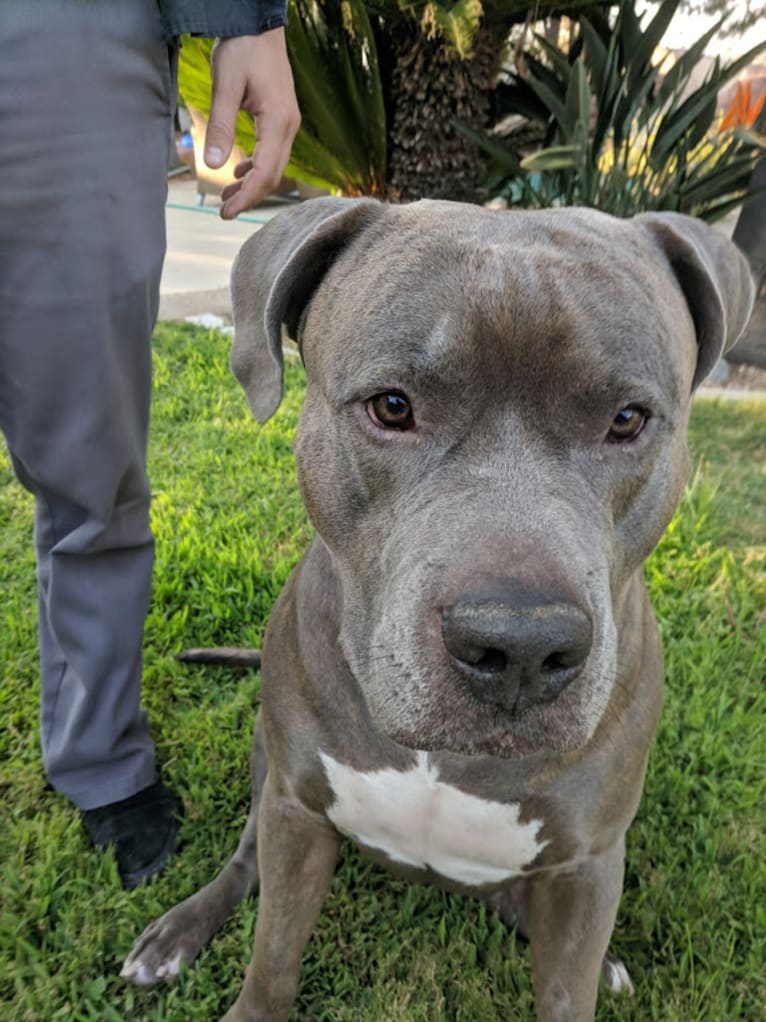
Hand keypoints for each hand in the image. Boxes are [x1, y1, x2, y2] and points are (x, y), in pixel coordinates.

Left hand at [205, 28, 299, 219]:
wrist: (258, 22)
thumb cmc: (242, 48)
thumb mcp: (225, 86)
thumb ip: (221, 126)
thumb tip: (213, 165)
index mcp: (277, 121)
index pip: (265, 172)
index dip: (247, 196)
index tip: (227, 211)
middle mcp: (288, 126)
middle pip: (273, 175)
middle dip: (250, 196)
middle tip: (224, 211)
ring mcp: (287, 122)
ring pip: (273, 166)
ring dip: (252, 184)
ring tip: (228, 196)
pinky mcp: (281, 118)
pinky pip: (272, 152)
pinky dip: (256, 167)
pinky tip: (238, 171)